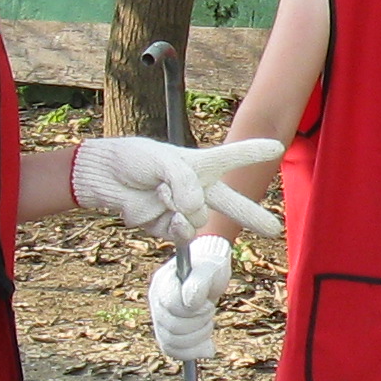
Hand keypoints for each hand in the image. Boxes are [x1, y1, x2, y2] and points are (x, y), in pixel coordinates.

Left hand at [72, 135, 285, 245]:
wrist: (104, 179)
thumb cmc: (133, 159)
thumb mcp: (163, 161)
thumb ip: (185, 182)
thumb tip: (196, 209)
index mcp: (200, 165)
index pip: (232, 158)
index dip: (254, 152)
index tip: (276, 148)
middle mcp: (196, 188)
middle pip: (230, 203)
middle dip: (252, 217)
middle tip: (273, 230)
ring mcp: (183, 210)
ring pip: (201, 218)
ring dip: (182, 207)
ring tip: (162, 192)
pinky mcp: (168, 227)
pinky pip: (184, 232)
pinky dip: (178, 224)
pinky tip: (170, 213)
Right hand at [147, 232, 230, 363]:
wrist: (207, 272)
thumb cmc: (209, 267)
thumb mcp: (210, 268)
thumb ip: (199, 281)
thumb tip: (189, 301)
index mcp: (163, 283)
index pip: (171, 307)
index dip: (194, 311)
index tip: (208, 303)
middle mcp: (156, 302)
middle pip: (171, 329)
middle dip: (198, 324)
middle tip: (210, 311)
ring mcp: (160, 318)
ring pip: (171, 343)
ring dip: (198, 338)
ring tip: (208, 324)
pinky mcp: (168, 331)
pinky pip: (173, 351)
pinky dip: (192, 353)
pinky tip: (209, 348)